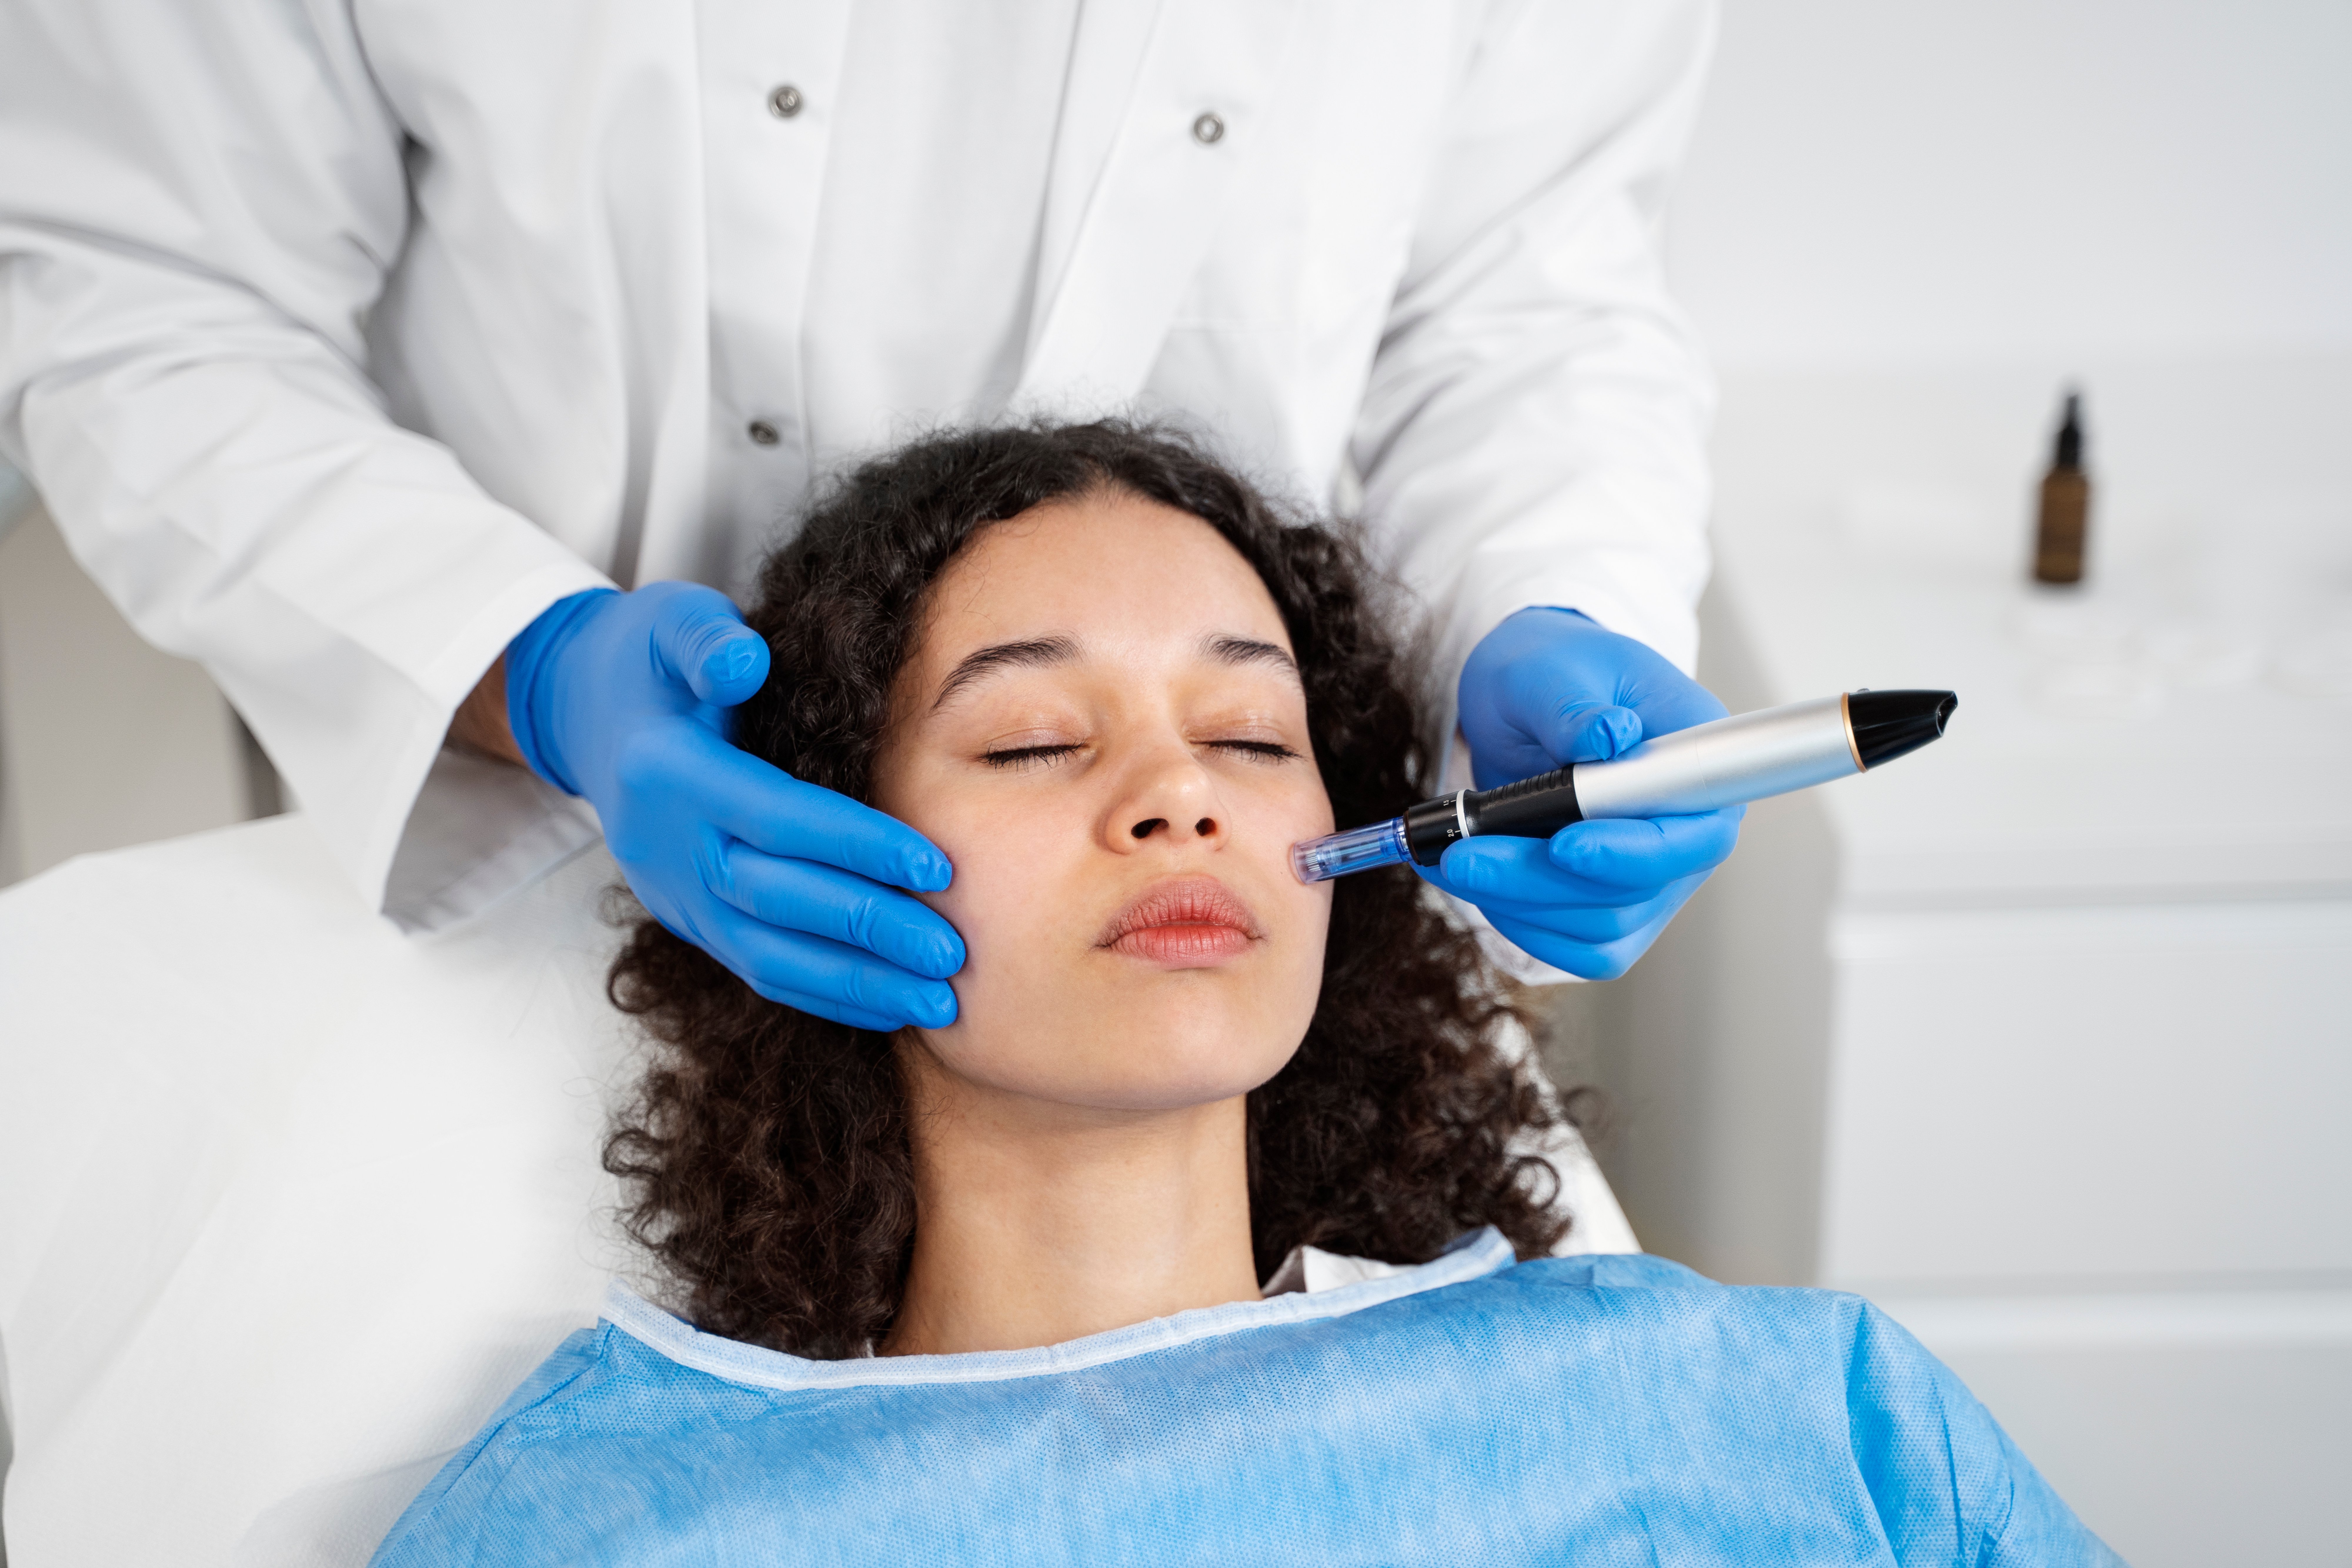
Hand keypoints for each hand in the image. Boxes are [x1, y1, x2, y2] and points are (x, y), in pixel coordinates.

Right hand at [503, 584, 963, 1029]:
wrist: (584, 710)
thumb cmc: (648, 660)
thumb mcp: (669, 622)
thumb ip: (706, 640)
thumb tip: (745, 662)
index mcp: (666, 772)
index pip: (775, 817)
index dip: (856, 844)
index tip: (936, 865)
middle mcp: (666, 845)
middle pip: (776, 900)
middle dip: (869, 930)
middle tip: (954, 953)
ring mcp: (673, 892)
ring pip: (766, 955)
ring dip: (856, 984)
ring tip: (940, 1003)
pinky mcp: (687, 920)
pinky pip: (756, 968)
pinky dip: (824, 994)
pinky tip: (889, 1006)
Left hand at [1421, 607, 1741, 979]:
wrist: (1528, 695)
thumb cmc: (1551, 669)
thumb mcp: (1553, 667)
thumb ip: (1575, 705)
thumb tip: (1607, 737)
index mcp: (1696, 757)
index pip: (1696, 833)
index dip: (1636, 853)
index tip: (1565, 845)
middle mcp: (1690, 826)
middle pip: (1638, 889)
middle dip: (1540, 879)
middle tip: (1461, 856)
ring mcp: (1656, 871)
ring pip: (1603, 925)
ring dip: (1519, 902)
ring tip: (1454, 861)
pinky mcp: (1617, 901)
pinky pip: (1584, 946)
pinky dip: (1526, 926)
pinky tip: (1484, 889)